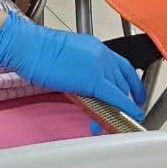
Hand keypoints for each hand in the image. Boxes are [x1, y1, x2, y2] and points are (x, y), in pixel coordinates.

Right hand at [0, 10, 144, 120]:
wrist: (30, 46)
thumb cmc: (39, 51)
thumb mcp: (68, 56)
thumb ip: (82, 68)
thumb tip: (84, 85)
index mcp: (96, 46)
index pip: (122, 65)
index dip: (132, 81)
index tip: (135, 92)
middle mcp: (102, 54)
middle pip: (124, 79)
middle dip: (129, 97)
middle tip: (129, 112)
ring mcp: (100, 66)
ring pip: (121, 90)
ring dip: (124, 107)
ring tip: (122, 121)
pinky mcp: (94, 80)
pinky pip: (116, 97)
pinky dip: (125, 108)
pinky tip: (129, 116)